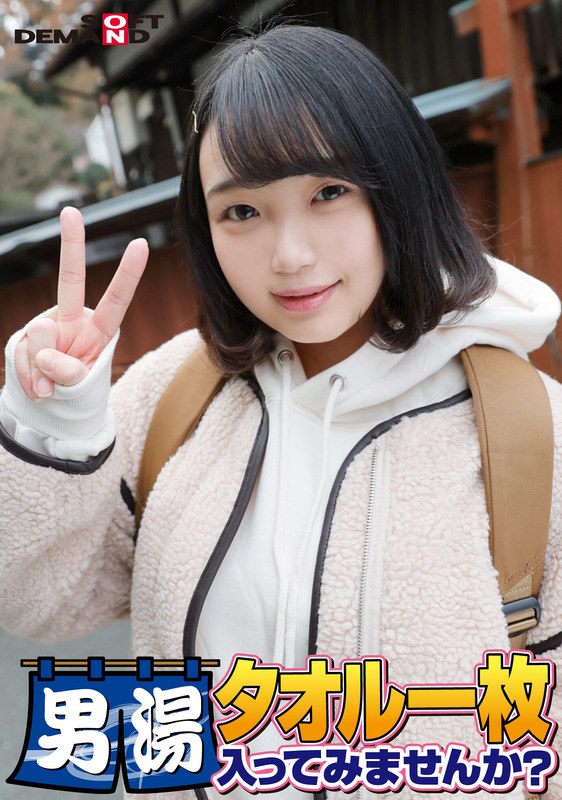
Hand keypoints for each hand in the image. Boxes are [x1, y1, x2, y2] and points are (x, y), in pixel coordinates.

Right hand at [15, 207, 148, 399]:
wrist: (50, 409)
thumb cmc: (76, 393)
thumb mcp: (82, 388)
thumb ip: (69, 373)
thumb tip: (46, 357)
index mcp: (98, 328)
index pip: (116, 299)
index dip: (128, 273)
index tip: (140, 244)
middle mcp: (72, 320)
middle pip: (71, 280)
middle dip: (71, 245)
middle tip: (70, 211)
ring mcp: (46, 328)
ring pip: (41, 334)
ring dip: (43, 369)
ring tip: (51, 388)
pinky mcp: (23, 339)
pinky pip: (22, 354)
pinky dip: (28, 378)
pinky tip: (37, 388)